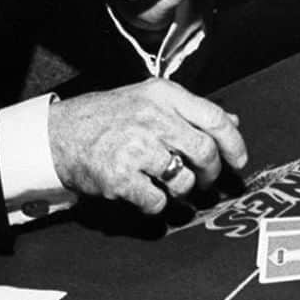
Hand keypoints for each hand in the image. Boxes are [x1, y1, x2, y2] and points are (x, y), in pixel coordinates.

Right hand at [48, 79, 247, 214]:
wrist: (60, 133)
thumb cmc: (110, 116)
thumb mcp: (152, 99)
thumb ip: (191, 111)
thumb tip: (232, 122)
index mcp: (165, 95)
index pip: (215, 118)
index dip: (234, 143)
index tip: (239, 160)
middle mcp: (153, 117)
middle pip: (204, 151)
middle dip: (212, 172)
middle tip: (207, 180)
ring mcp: (136, 147)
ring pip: (184, 179)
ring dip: (184, 190)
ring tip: (174, 187)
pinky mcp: (120, 176)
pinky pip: (156, 200)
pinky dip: (158, 205)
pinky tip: (149, 196)